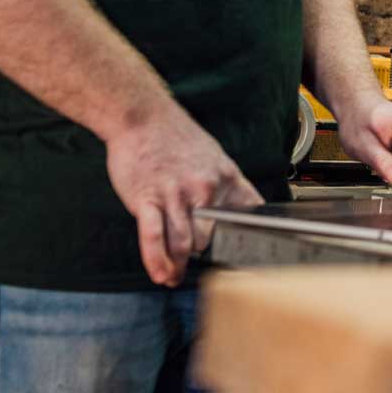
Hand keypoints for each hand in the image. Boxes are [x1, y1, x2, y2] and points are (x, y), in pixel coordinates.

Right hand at [104, 106, 262, 287]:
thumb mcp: (215, 158)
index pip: (248, 215)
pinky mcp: (147, 198)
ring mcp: (176, 194)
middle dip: (202, 255)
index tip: (247, 258)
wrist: (143, 116)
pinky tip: (161, 273)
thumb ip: (227, 186)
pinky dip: (158, 261)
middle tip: (194, 265)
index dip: (248, 239)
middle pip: (211, 239)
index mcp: (226, 178)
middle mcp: (205, 188)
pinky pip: (154, 237)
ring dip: (178, 266)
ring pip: (184, 244)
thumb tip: (242, 211)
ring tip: (174, 276)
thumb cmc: (176, 138)